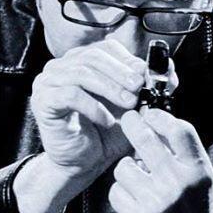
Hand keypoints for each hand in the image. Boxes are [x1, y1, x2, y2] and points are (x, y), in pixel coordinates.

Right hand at [30, 38, 145, 177]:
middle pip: (93, 56)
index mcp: (82, 62)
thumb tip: (169, 67)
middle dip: (120, 72)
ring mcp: (49, 81)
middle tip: (139, 89)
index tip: (145, 76)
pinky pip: (70, 94)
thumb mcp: (135, 109)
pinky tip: (106, 120)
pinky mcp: (43, 100)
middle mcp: (62, 66)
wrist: (83, 165)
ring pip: (82, 72)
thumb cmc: (106, 136)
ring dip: (110, 87)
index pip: (106, 48)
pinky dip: (92, 106)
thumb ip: (150, 88)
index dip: (127, 60)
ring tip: (129, 104)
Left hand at [109, 109, 212, 212]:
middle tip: (128, 122)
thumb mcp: (205, 183)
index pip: (179, 130)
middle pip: (145, 139)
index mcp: (199, 171)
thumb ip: (187, 157)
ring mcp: (159, 201)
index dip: (160, 117)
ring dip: (126, 171)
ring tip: (137, 180)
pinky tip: (132, 201)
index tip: (150, 114)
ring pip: (124, 167)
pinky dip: (120, 195)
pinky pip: (116, 192)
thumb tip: (161, 126)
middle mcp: (180, 183)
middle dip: (132, 126)